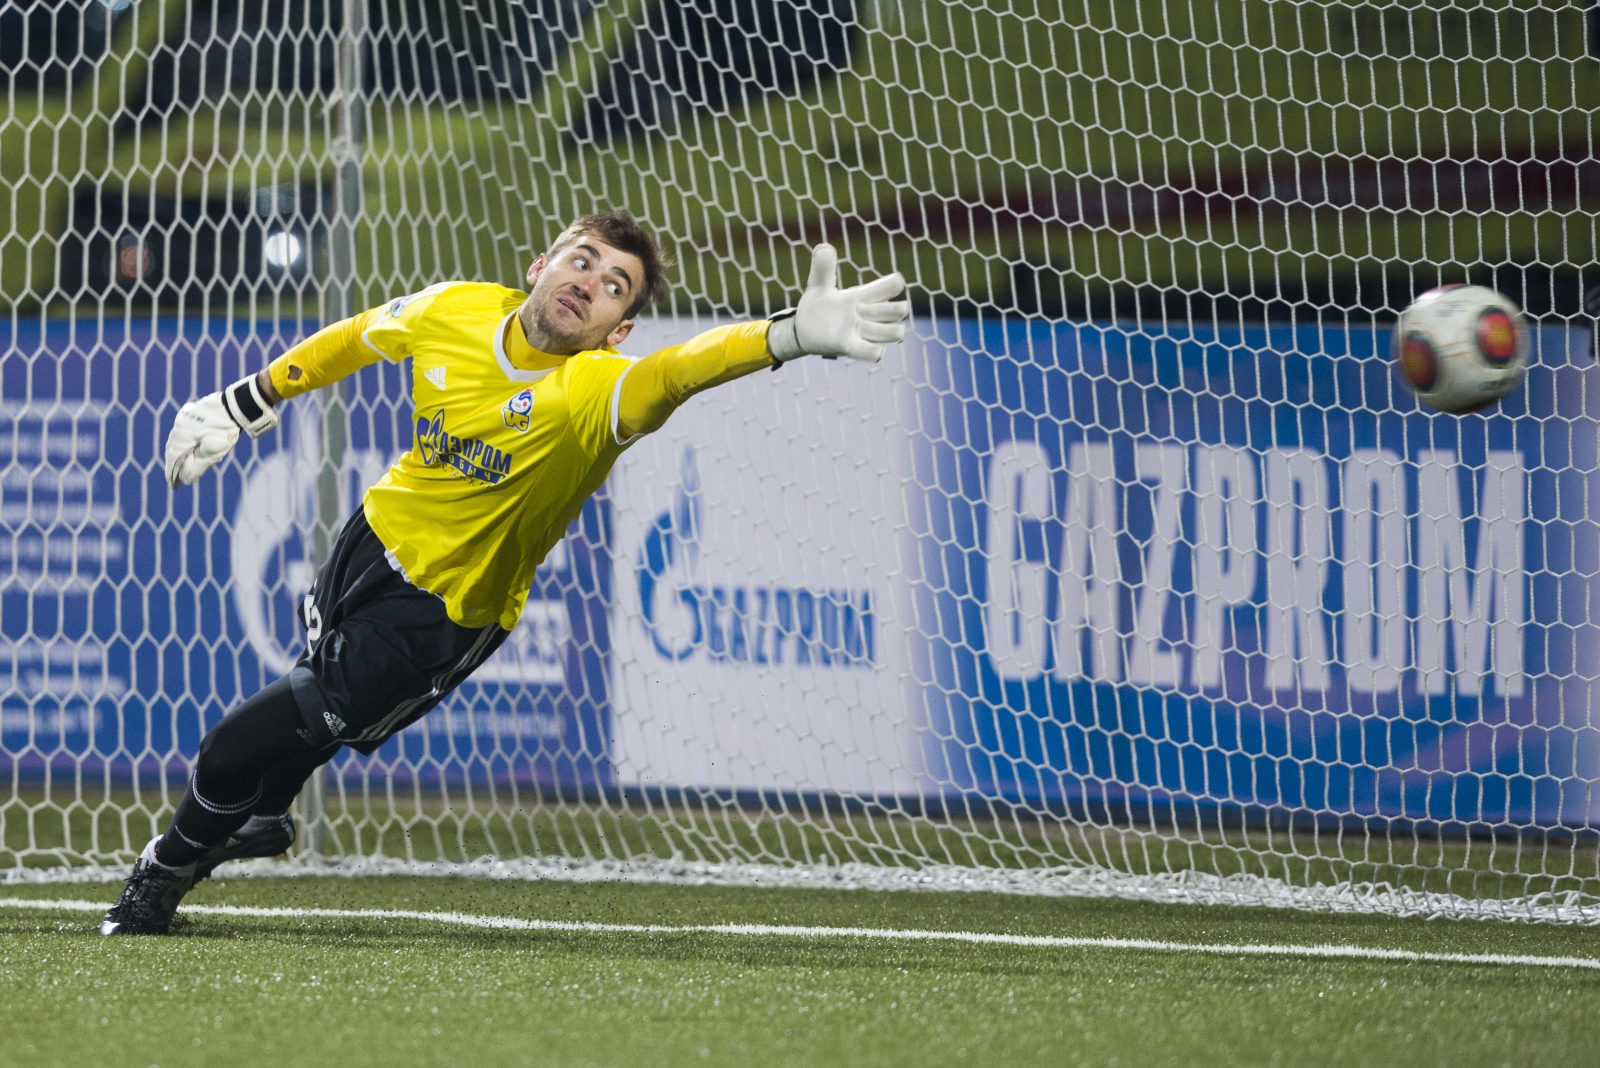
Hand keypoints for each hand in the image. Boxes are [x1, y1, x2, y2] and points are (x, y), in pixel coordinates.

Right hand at [164, 373, 279, 486]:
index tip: (173, 485)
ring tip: (179, 465)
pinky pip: (180, 429)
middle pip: (171, 448)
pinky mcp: (189, 411)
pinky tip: (185, 446)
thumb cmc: (226, 432)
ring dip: (176, 451)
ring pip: (175, 437)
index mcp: (182, 436)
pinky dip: (181, 440)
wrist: (236, 407)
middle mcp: (179, 425)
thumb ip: (199, 467)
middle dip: (173, 464)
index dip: (171, 473)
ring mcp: (183, 416)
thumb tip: (186, 480)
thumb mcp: (214, 453)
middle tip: (175, 478)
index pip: (173, 458)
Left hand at [768, 244, 908, 363]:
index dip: (893, 284)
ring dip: (889, 332)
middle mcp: (866, 315)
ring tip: (867, 329)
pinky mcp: (849, 347)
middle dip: (895, 310)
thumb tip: (824, 247)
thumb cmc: (818, 305)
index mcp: (862, 296)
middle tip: (869, 311)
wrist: (803, 330)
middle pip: (898, 311)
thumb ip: (822, 267)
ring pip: (892, 333)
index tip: (878, 288)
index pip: (890, 286)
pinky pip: (870, 353)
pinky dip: (874, 352)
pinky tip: (867, 347)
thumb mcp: (818, 284)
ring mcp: (860, 333)